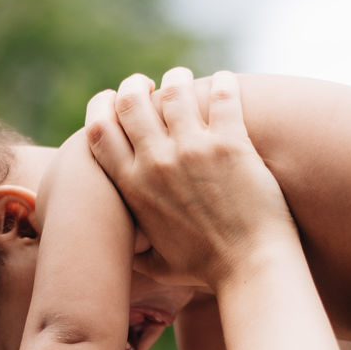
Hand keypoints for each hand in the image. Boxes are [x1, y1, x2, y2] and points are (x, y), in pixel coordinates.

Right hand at [85, 67, 294, 289]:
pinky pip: (221, 94)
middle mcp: (158, 163)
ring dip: (177, 79)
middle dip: (136, 85)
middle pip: (132, 101)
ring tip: (184, 81)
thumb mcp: (157, 265)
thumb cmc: (205, 271)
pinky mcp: (230, 143)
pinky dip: (222, 83)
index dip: (102, 107)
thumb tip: (123, 247)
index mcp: (134, 188)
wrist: (250, 269)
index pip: (100, 131)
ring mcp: (193, 150)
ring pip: (174, 89)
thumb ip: (135, 250)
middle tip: (149, 85)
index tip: (113, 102)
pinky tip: (224, 83)